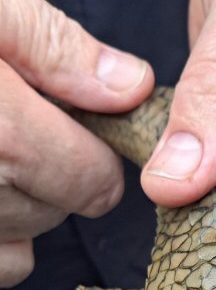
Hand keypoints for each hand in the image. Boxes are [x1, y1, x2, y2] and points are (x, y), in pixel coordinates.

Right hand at [0, 0, 153, 287]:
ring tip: (7, 159)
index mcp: (2, 133)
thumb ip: (57, 48)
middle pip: (58, 208)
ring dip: (28, 207)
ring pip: (23, 241)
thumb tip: (128, 86)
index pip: (90, 178)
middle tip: (35, 135)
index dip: (95, 156)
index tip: (83, 132)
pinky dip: (3, 239)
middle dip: (60, 176)